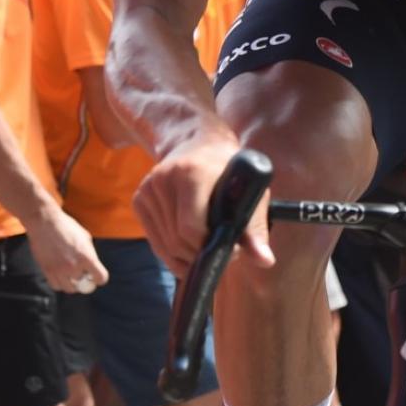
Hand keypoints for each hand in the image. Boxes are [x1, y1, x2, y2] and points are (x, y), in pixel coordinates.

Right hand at [26, 204, 109, 294]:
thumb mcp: (85, 238)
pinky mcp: (47, 271)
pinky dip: (60, 283)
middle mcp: (74, 266)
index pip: (100, 277)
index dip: (100, 279)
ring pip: (69, 288)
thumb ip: (89, 253)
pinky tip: (61, 276)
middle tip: (83, 275)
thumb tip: (92, 266)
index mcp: (87, 257)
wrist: (45, 223)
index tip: (97, 277)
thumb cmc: (67, 227)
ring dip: (72, 284)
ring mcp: (59, 270)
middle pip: (83, 285)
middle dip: (85, 281)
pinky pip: (56, 285)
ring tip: (71, 276)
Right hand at [132, 130, 273, 278]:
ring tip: (208, 247)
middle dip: (200, 254)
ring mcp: (149, 188)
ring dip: (187, 256)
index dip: (210, 246)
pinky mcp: (139, 198)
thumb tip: (265, 261)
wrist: (200, 144)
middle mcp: (165, 178)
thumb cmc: (231, 171)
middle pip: (177, 239)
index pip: (191, 227)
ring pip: (165, 244)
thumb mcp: (250, 192)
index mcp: (193, 172)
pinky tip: (189, 249)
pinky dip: (172, 252)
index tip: (231, 249)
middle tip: (221, 252)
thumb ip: (255, 227)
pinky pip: (155, 240)